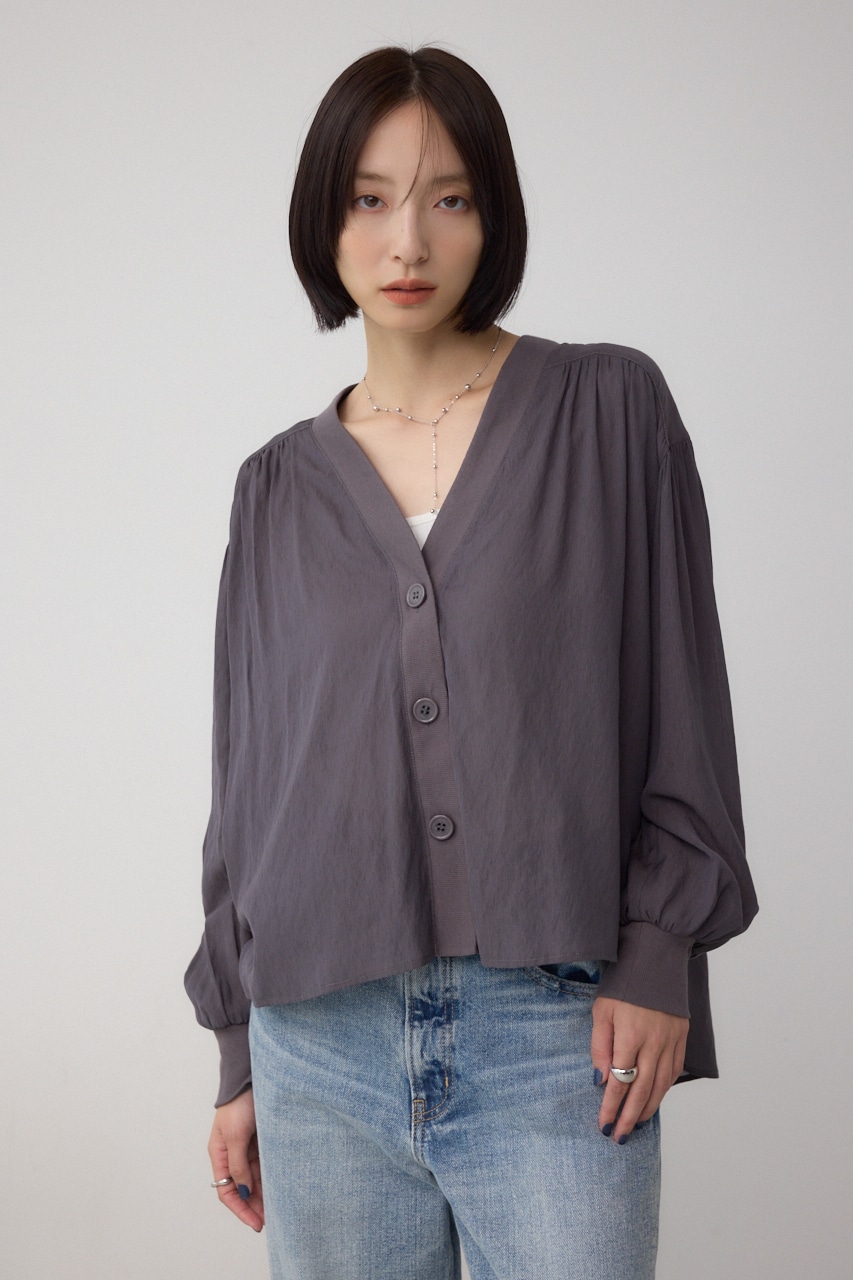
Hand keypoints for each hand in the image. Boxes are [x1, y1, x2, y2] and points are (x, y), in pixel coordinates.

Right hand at [208, 1087, 264, 1230]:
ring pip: (255, 1179)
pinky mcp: (261, 1141)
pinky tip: (280, 1188)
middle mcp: (232, 1154)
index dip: (240, 1209)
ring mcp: (247, 1148)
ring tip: (278, 1209)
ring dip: (264, 1194)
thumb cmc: (239, 1104)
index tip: (256, 1223)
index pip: (227, 1191)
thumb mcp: (236, 1135)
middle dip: (254, 1205)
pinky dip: (271, 1178)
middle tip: (271, 1220)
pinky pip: (265, 1165)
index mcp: (219, 1154)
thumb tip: (243, 1191)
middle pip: (242, 1188)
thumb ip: (238, 1164)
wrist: (252, 1079)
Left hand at [591, 997, 687, 1142]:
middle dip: (629, 1117)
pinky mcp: (682, 1038)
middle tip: (620, 1137)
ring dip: (648, 1108)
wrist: (655, 958)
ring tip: (635, 1124)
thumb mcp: (602, 1010)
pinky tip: (655, 1099)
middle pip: (642, 1090)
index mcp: (630, 1035)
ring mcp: (671, 1041)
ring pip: (661, 1085)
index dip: (611, 1107)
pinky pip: (674, 1072)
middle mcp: (654, 1043)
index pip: (620, 1082)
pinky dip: (664, 1090)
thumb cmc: (623, 983)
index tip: (604, 1125)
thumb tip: (600, 1079)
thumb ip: (600, 1046)